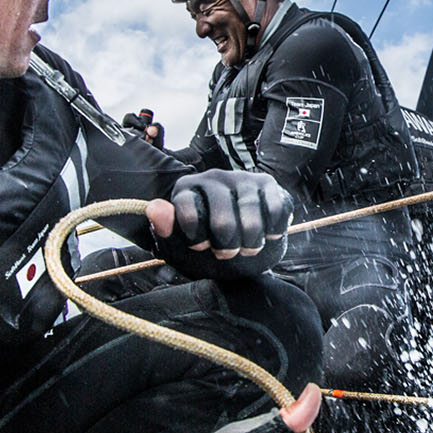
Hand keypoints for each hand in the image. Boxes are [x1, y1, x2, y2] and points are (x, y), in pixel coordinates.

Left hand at [149, 171, 291, 259]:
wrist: (239, 253)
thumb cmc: (205, 249)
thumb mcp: (178, 247)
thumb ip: (165, 229)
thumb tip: (155, 209)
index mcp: (186, 189)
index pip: (187, 209)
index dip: (195, 236)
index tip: (200, 247)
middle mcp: (213, 178)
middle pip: (223, 219)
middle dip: (227, 246)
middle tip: (227, 254)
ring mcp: (242, 178)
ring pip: (251, 215)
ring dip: (252, 242)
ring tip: (248, 248)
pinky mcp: (267, 184)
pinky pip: (277, 208)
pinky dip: (274, 229)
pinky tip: (267, 235)